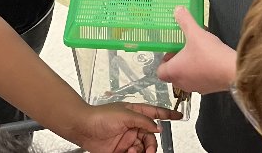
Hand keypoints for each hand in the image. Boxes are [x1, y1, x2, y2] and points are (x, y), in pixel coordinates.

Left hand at [61, 102, 181, 152]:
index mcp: (135, 113)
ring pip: (144, 147)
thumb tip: (157, 126)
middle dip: (153, 144)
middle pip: (151, 136)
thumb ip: (143, 120)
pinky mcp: (120, 149)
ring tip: (135, 151)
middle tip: (150, 149)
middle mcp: (132, 125)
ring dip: (143, 150)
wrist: (82, 128)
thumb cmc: (99, 116)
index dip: (168, 114)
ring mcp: (127, 138)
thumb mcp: (125, 114)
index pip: (155, 112)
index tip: (179, 116)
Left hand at [156, 6, 235, 93]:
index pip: (160, 72)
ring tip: (199, 53)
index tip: (173, 50)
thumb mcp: (195, 33)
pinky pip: (200, 81)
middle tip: (185, 50)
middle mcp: (182, 83)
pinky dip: (202, 73)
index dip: (165, 61)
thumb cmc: (209, 54)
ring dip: (189, 68)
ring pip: (187, 78)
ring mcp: (196, 88)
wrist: (232, 70)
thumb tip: (177, 10)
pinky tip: (211, 61)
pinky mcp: (208, 89)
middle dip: (177, 63)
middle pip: (173, 75)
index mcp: (174, 71)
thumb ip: (185, 21)